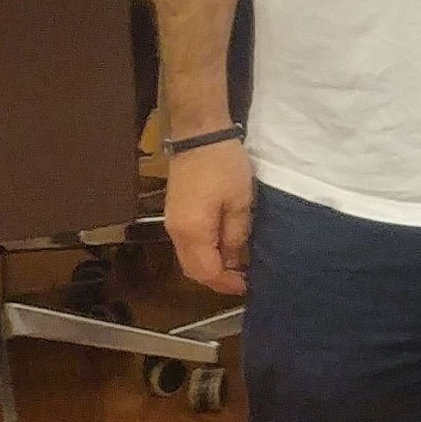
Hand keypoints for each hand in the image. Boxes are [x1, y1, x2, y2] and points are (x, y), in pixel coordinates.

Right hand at [165, 140, 254, 295]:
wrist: (198, 135)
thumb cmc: (223, 166)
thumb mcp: (240, 201)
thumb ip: (236, 234)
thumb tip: (236, 260)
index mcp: (193, 232)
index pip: (206, 272)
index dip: (226, 283)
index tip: (247, 286)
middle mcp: (177, 233)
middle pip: (193, 269)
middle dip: (217, 279)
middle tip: (243, 279)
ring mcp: (173, 223)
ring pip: (189, 258)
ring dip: (211, 266)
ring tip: (237, 265)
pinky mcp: (176, 213)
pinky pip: (188, 244)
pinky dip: (205, 252)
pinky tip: (224, 246)